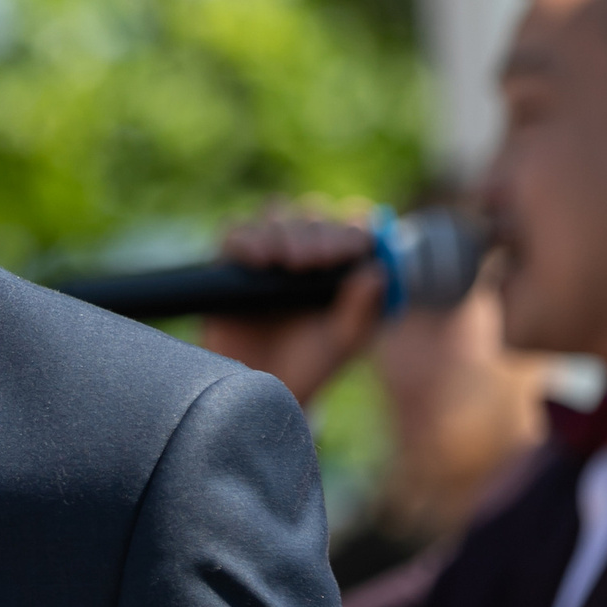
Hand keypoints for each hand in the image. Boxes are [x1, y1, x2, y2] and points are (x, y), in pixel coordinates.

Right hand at [198, 211, 386, 405]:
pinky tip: (257, 261)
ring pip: (275, 213)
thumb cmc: (309, 365)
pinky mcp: (230, 262)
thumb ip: (363, 310)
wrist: (259, 392)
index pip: (351, 226)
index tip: (347, 253)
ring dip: (283, 230)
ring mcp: (267, 253)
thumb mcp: (344, 342)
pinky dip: (246, 237)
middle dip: (315, 233)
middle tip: (312, 262)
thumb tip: (376, 272)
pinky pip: (235, 231)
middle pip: (312, 214)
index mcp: (340, 265)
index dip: (351, 231)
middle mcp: (305, 251)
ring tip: (284, 264)